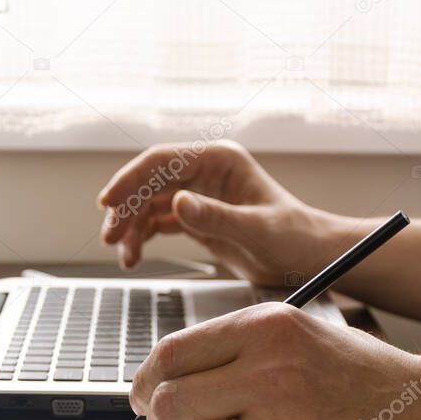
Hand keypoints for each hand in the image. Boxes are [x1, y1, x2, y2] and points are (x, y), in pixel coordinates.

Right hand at [97, 141, 329, 285]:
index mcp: (219, 161)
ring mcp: (199, 194)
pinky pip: (158, 221)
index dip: (130, 179)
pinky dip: (142, 237)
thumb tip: (176, 203)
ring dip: (132, 229)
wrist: (311, 258)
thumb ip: (217, 217)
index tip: (109, 201)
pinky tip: (134, 255)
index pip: (162, 161)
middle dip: (126, 209)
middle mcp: (205, 172)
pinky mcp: (197, 216)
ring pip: (148, 204)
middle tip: (111, 238)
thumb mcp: (257, 230)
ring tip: (126, 258)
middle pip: (149, 183)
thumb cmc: (295, 238)